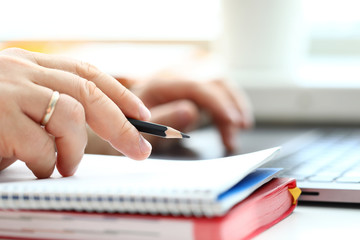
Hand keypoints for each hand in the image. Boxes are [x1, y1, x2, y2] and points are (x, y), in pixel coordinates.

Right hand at [0, 48, 151, 177]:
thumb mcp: (19, 103)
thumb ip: (52, 105)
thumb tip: (101, 124)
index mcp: (29, 64)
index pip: (85, 72)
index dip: (120, 93)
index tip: (141, 114)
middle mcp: (20, 70)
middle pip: (88, 92)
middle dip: (121, 125)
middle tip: (139, 149)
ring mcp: (8, 91)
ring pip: (71, 115)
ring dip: (77, 149)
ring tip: (67, 166)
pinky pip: (42, 145)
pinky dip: (48, 163)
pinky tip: (40, 168)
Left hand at [132, 78, 252, 151]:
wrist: (118, 117)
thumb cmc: (128, 124)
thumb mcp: (140, 128)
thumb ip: (162, 120)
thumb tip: (191, 111)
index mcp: (160, 84)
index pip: (196, 87)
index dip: (217, 103)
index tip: (232, 121)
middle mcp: (174, 77)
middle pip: (212, 82)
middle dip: (229, 106)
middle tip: (237, 131)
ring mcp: (183, 80)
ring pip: (218, 84)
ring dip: (234, 104)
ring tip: (241, 126)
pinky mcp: (190, 87)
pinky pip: (216, 91)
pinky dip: (228, 104)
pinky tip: (234, 120)